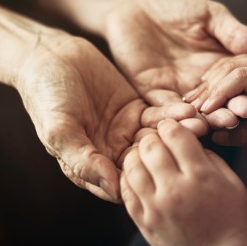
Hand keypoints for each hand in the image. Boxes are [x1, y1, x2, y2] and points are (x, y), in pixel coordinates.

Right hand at [15, 32, 188, 202]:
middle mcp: (110, 151)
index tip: (167, 173)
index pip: (121, 184)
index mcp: (90, 164)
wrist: (51, 56)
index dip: (144, 181)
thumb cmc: (46, 95)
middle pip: (145, 162)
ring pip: (155, 139)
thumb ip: (82, 161)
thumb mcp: (59, 129)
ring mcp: (125, 130)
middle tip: (193, 148)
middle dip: (169, 156)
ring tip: (199, 126)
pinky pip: (157, 115)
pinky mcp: (135, 108)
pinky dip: (172, 113)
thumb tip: (114, 189)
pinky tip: (189, 110)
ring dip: (176, 134)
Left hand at [104, 0, 246, 131]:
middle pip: (219, 103)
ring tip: (219, 122)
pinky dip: (175, 113)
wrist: (134, 7)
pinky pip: (164, 108)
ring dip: (207, 118)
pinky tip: (187, 115)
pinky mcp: (152, 93)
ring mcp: (177, 91)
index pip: (238, 85)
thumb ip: (235, 33)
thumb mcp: (210, 16)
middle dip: (231, 110)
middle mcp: (202, 84)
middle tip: (242, 115)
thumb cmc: (174, 7)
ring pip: (194, 111)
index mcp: (219, 66)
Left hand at [121, 119, 246, 245]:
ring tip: (145, 156)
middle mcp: (174, 190)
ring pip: (131, 165)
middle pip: (150, 146)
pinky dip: (127, 176)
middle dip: (153, 136)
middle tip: (157, 140)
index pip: (174, 134)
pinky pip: (125, 191)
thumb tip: (186, 141)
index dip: (171, 125)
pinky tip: (137, 175)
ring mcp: (156, 208)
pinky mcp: (144, 223)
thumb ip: (208, 156)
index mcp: (199, 176)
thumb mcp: (231, 181)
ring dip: (137, 154)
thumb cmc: (233, 219)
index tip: (171, 128)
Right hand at [197, 54, 246, 151]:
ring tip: (192, 101)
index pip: (241, 77)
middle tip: (192, 107)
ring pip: (228, 63)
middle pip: (231, 66)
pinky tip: (201, 94)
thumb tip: (215, 136)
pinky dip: (215, 79)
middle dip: (209, 88)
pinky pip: (231, 66)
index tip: (203, 111)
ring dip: (209, 82)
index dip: (218, 94)